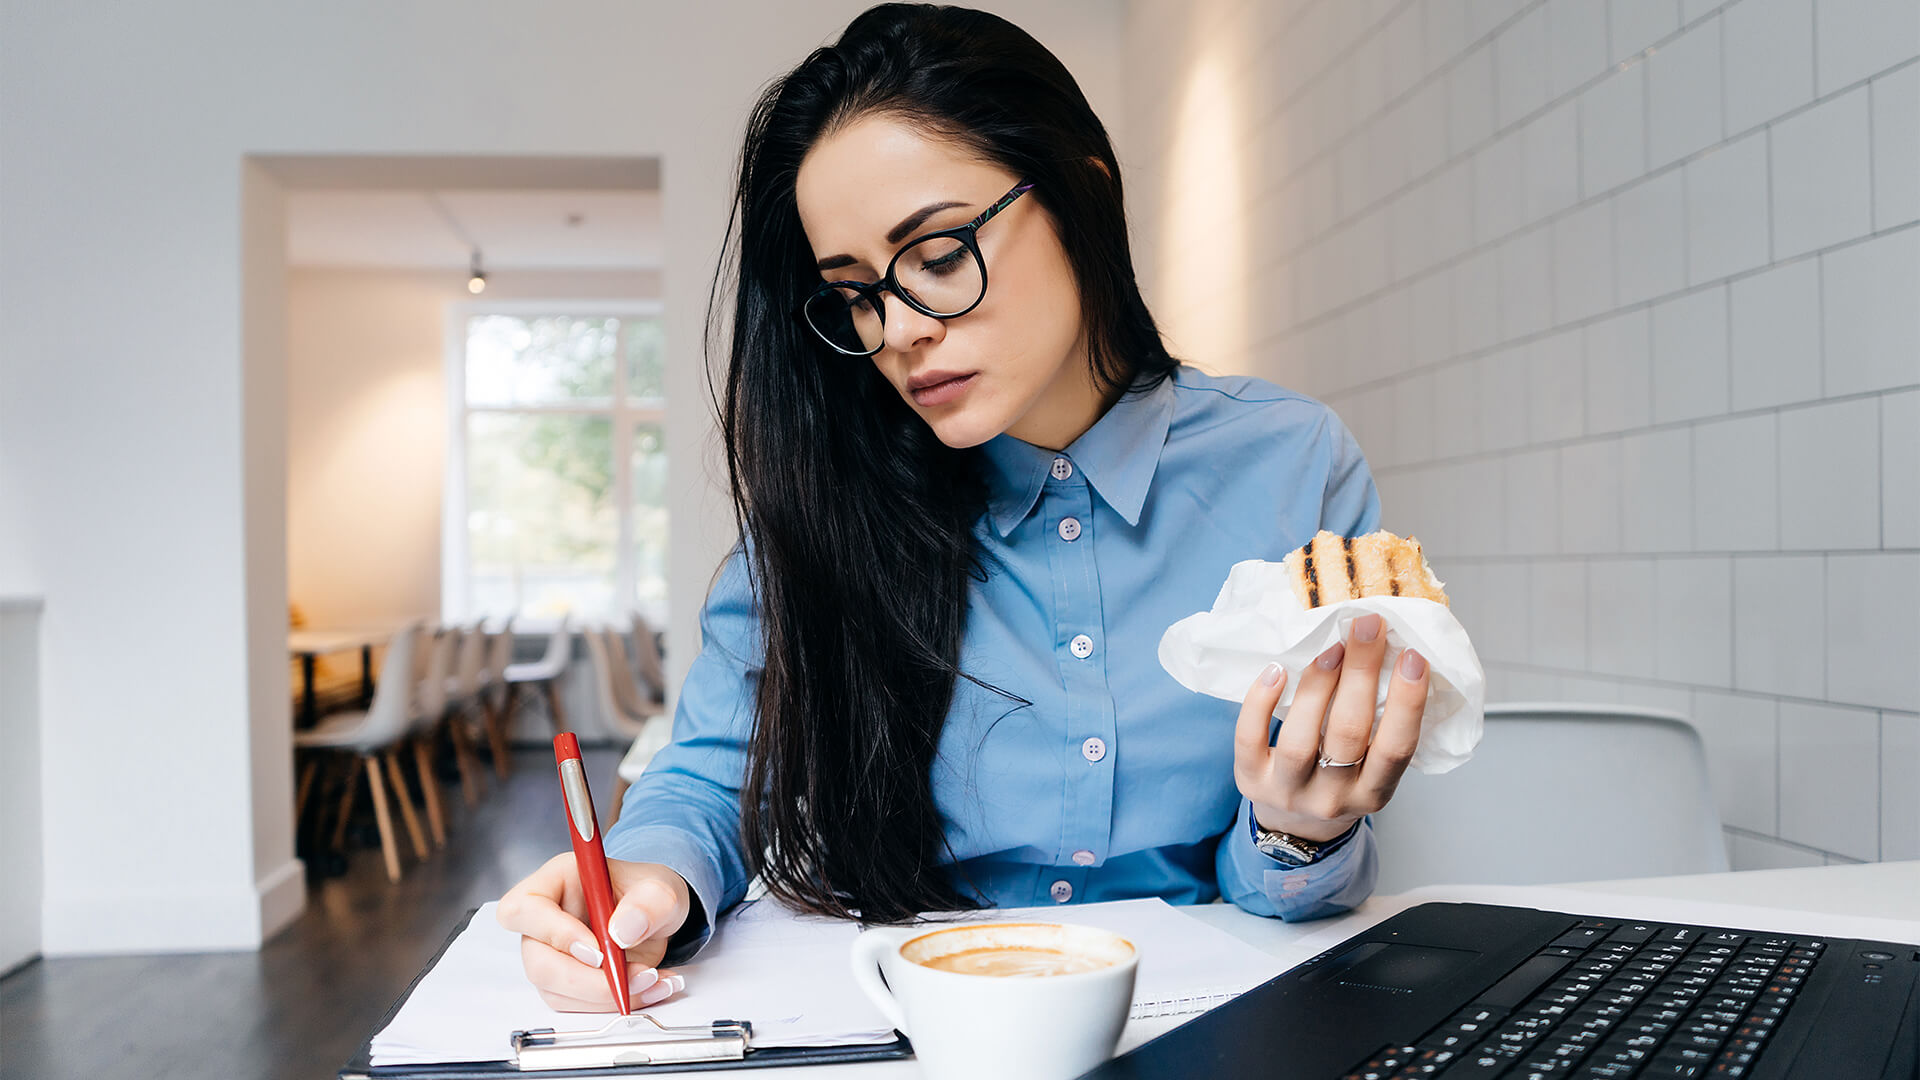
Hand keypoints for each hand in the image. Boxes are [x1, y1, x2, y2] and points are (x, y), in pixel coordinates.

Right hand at [496, 853, 693, 1011]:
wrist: (658, 919)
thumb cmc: (648, 895)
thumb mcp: (661, 890)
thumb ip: (649, 905)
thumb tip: (622, 932)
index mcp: (556, 881)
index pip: (525, 908)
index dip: (555, 933)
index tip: (598, 951)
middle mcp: (544, 920)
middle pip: (539, 963)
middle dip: (589, 981)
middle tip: (634, 976)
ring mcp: (551, 953)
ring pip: (557, 991)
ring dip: (606, 996)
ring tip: (651, 979)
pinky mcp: (564, 981)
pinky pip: (577, 1004)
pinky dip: (614, 1003)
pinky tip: (647, 989)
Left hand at [1232, 613, 1429, 843]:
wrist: (1295, 825)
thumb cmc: (1342, 780)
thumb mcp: (1371, 768)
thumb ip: (1380, 727)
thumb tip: (1391, 654)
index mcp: (1373, 794)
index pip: (1396, 749)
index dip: (1406, 702)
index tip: (1412, 656)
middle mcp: (1332, 797)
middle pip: (1348, 734)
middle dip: (1361, 674)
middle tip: (1368, 627)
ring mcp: (1288, 790)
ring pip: (1300, 738)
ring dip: (1318, 685)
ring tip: (1332, 649)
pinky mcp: (1250, 780)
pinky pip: (1250, 738)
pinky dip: (1260, 701)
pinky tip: (1277, 669)